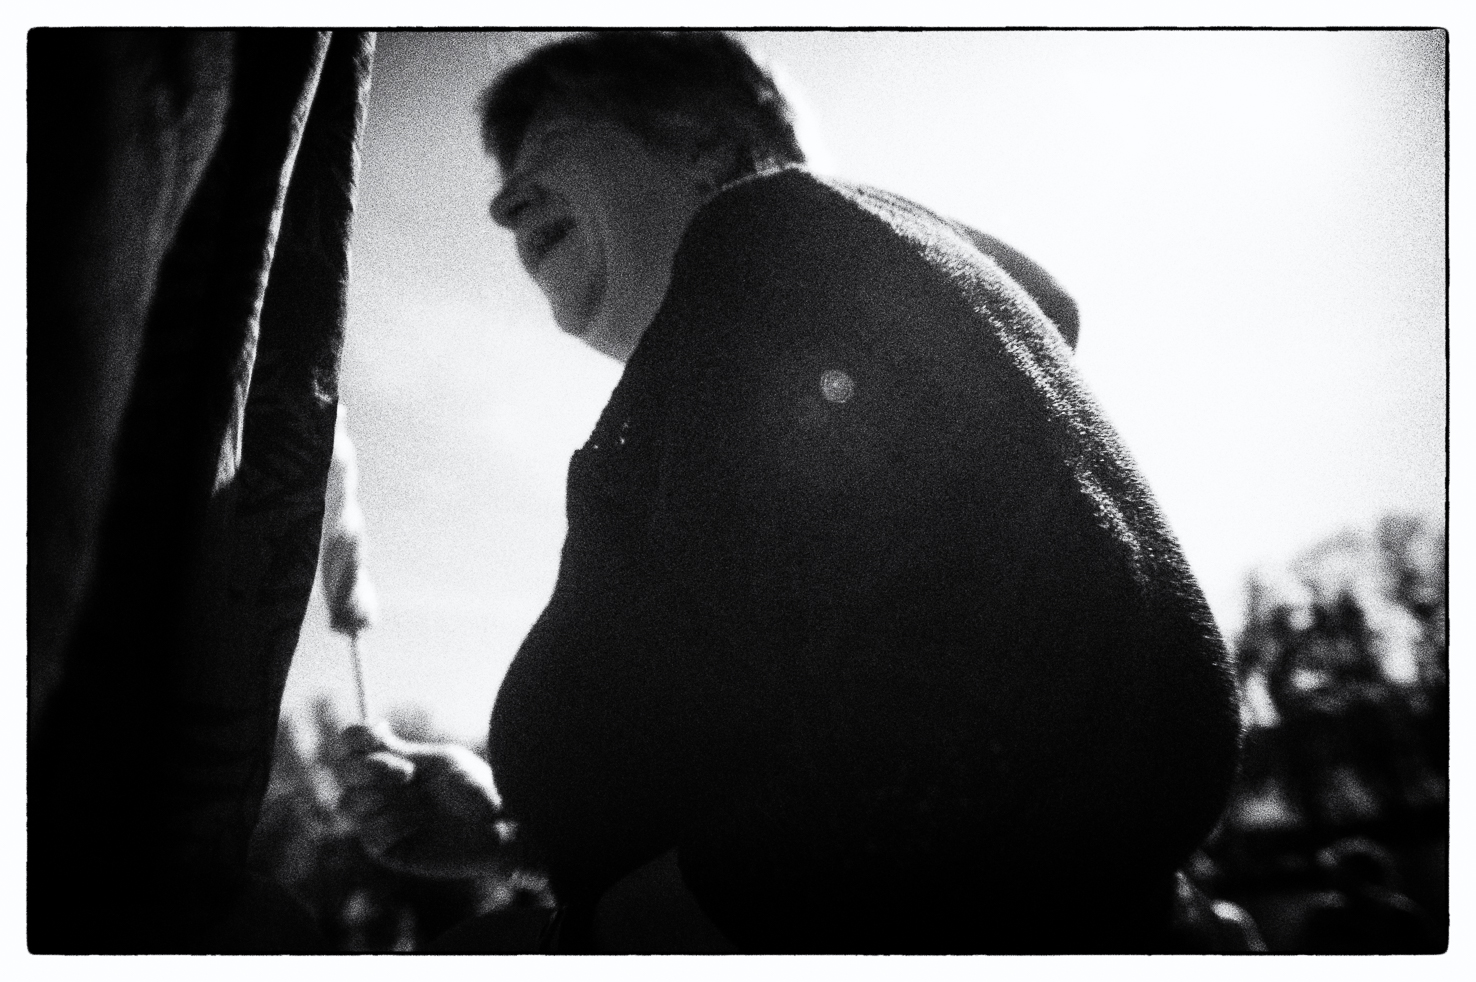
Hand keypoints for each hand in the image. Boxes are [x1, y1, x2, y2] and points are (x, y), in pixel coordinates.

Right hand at [334, 721, 506, 878]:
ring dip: (384, 799)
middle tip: (408, 774)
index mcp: (394, 763)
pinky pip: (369, 834)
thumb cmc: (475, 789)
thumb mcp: (437, 762)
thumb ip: (399, 751)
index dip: (355, 737)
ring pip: (348, 804)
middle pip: (344, 772)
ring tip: (421, 804)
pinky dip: (394, 825)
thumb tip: (372, 727)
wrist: (497, 825)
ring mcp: (382, 819)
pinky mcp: (387, 850)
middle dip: (371, 769)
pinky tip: (420, 824)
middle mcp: (383, 791)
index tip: (379, 733)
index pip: (352, 747)